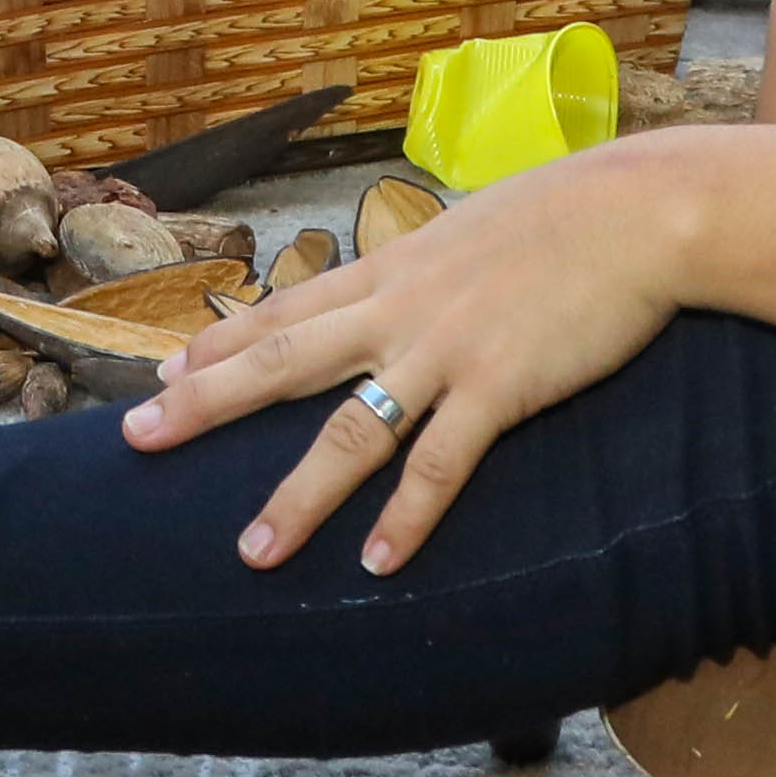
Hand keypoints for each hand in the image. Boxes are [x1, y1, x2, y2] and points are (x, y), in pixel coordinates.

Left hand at [125, 147, 674, 576]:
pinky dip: (407, 518)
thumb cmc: (565, 217)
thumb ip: (428, 269)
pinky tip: (376, 563)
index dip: (219, 343)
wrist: (638, 213)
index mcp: (391, 268)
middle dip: (205, 404)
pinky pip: (441, 465)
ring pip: (350, 431)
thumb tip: (404, 287)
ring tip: (253, 552)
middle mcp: (399, 308)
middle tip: (137, 440)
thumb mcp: (470, 232)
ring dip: (297, 496)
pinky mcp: (501, 387)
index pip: (284, 309)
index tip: (164, 373)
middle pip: (281, 361)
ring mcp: (445, 350)